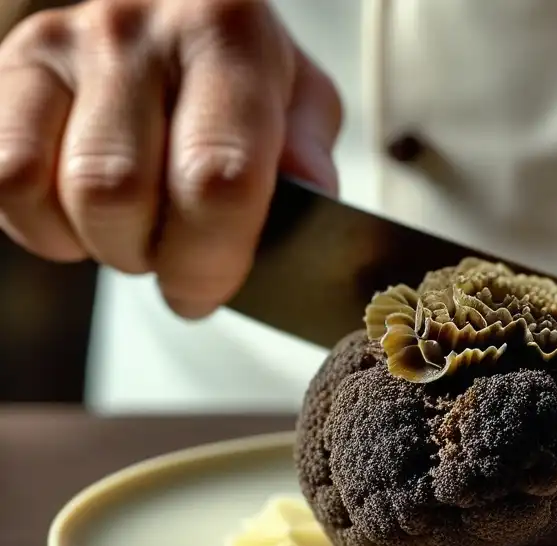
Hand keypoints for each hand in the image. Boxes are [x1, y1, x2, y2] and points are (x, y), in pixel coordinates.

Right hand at [0, 0, 341, 318]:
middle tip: (176, 260)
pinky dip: (43, 226)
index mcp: (227, 34)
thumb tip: (307, 195)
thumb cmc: (246, 79)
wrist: (180, 15)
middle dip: (152, 258)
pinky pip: (6, 181)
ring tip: (137, 231)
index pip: (215, 177)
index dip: (210, 260)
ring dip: (102, 244)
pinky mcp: (12, 67)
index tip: (208, 289)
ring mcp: (66, 43)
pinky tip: (83, 215)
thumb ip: (308, 153)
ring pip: (63, 192)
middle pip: (122, 193)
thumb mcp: (303, 105)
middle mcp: (138, 28)